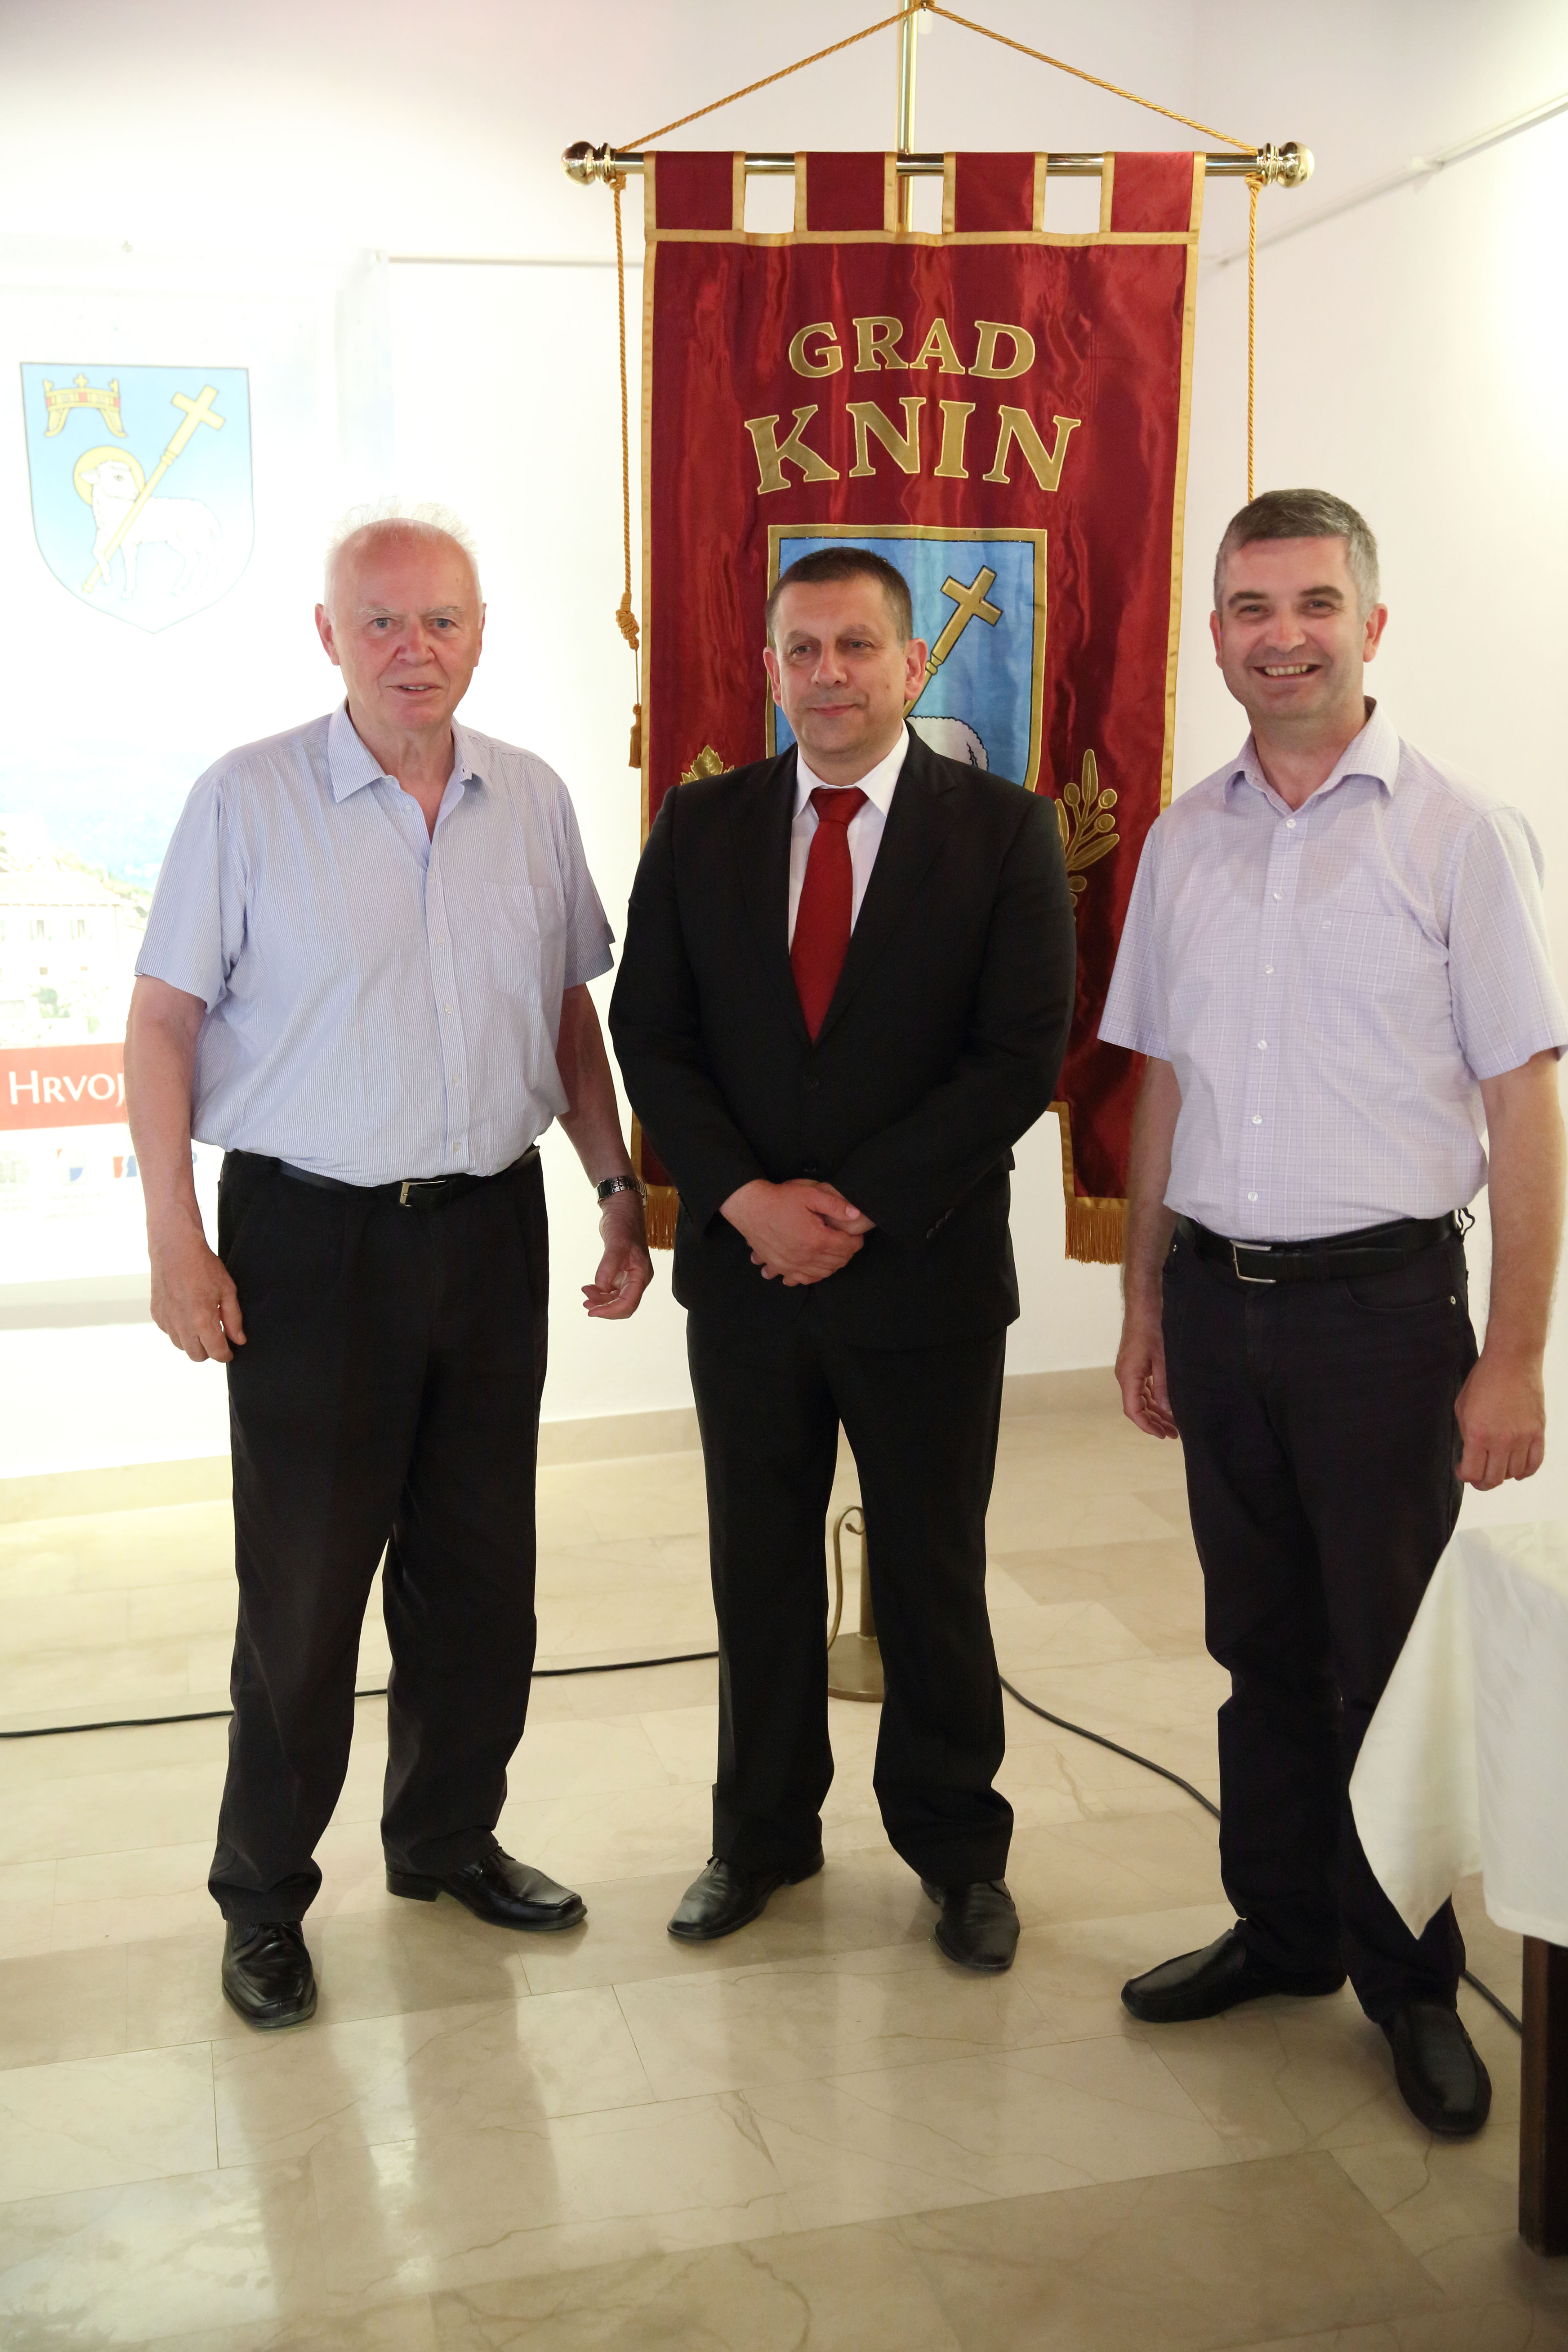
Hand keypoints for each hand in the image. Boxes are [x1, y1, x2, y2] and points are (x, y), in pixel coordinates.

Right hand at [149, 1218, 245, 1363]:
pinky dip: (179, 1329)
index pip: (215, 1352)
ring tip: (201, 1323)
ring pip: (181, 1345)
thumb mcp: (227, 1291)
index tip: (230, 1351)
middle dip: (209, 1351)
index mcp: (202, 1320)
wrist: (175, 1249)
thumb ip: (234, 1319)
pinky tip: (187, 1314)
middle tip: (217, 1337)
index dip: (226, 1354)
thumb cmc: (203, 1267)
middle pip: (196, 1355)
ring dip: (193, 1341)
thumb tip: (239, 1340)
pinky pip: (169, 1332)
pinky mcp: (156, 1314)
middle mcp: (181, 1324)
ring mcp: (166, 1320)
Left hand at [581, 1189, 654, 1319]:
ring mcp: (629, 1276)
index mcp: (641, 1274)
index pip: (628, 1303)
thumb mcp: (616, 1243)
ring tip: (585, 1293)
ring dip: (600, 1301)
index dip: (611, 1311)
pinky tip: (589, 1288)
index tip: (592, 1311)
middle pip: (623, 1306)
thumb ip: (608, 1266)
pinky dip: (600, 1293)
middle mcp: (638, 1278)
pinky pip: (611, 1291)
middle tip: (586, 1304)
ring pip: (616, 1300)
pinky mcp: (621, 1272)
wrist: (622, 1210)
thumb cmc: (623, 1223)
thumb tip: (600, 1287)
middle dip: (605, 1308)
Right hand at [722, 1178, 868, 1285]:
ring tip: (831, 1251)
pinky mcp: (780, 1267)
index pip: (848, 1247)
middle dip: (846, 1252)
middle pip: (837, 1262)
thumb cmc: (780, 1199)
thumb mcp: (810, 1193)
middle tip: (845, 1240)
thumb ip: (835, 1205)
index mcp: (817, 1239)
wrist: (750, 1207)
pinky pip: (801, 1280)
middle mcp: (806, 1257)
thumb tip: (856, 1214)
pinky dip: (811, 1276)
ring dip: (832, 1264)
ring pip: (822, 1274)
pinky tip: (812, 1266)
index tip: (855, 1233)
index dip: (856, 1240)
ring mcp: (792, 1265)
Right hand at [1115, 1304, 1176, 1438]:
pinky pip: (1142, 1387)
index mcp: (1128, 1376)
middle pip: (1137, 1407)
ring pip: (1140, 1398)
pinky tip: (1166, 1404)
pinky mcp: (1135, 1364)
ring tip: (1172, 1422)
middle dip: (1154, 1422)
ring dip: (1155, 1411)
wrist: (1143, 1306)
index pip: (1133, 1410)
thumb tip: (1167, 1410)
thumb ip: (1164, 1386)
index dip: (1147, 1426)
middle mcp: (1125, 1375)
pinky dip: (1153, 1398)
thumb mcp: (1163, 1360)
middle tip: (1173, 1433)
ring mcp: (1129, 1370)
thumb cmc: (1152, 1328)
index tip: (1162, 1435)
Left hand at [1455, 1349, 1545, 1487]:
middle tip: (1478, 1476)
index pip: (1472, 1473)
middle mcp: (1501, 1440)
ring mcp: (1522, 1437)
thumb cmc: (1483, 1380)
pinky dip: (1524, 1471)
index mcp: (1478, 1434)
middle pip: (1493, 1479)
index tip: (1463, 1469)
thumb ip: (1466, 1434)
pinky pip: (1534, 1464)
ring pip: (1513, 1474)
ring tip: (1496, 1466)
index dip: (1464, 1475)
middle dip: (1482, 1482)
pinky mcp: (1538, 1432)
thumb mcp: (1462, 1407)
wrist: (1511, 1361)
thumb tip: (1470, 1454)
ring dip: (1502, 1474)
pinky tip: (1516, 1467)